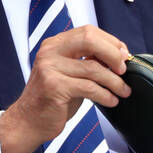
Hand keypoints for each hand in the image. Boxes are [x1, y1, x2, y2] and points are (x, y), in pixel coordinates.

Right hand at [0, 25, 130, 152]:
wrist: (28, 121)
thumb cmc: (52, 99)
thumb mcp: (69, 74)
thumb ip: (87, 62)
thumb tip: (117, 57)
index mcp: (54, 45)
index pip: (88, 31)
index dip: (110, 42)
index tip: (123, 56)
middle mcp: (49, 52)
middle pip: (90, 40)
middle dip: (113, 55)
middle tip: (124, 70)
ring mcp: (49, 68)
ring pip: (93, 68)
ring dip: (115, 81)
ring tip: (123, 91)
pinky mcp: (54, 86)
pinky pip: (89, 87)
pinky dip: (106, 95)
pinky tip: (111, 101)